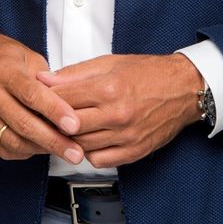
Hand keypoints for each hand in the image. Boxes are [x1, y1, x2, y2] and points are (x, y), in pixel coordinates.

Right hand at [0, 18, 84, 163]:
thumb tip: (67, 103)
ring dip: (41, 149)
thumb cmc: (1, 55)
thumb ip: (46, 79)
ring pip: (13, 140)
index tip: (74, 125)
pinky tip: (40, 148)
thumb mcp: (27, 55)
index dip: (54, 111)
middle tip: (75, 152)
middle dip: (53, 141)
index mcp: (5, 71)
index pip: (32, 94)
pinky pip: (2, 148)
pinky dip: (24, 151)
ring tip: (63, 152)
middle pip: (24, 123)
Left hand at [37, 53, 203, 167]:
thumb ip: (76, 72)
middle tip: (47, 115)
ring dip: (71, 137)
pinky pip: (100, 161)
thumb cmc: (148, 72)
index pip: (64, 98)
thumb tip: (47, 78)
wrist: (182, 88)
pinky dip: (90, 152)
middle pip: (70, 125)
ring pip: (82, 145)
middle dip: (55, 120)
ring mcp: (126, 135)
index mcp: (109, 88)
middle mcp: (117, 114)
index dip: (47, 97)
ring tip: (68, 127)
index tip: (39, 96)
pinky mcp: (134, 151)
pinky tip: (90, 139)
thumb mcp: (110, 62)